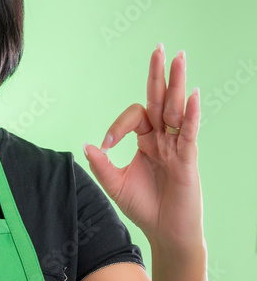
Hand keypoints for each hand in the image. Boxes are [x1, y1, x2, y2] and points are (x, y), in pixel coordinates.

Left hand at [83, 44, 202, 250]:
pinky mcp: (188, 159)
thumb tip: (88, 144)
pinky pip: (189, 132)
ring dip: (177, 83)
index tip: (107, 144)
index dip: (118, 125)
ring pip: (176, 108)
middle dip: (159, 74)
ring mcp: (177, 146)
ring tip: (179, 57)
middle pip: (161, 99)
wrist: (165, 233)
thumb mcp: (115, 184)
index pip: (135, 116)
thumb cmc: (144, 207)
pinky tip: (191, 95)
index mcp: (146, 140)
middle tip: (160, 47)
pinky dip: (190, 114)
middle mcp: (163, 138)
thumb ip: (102, 164)